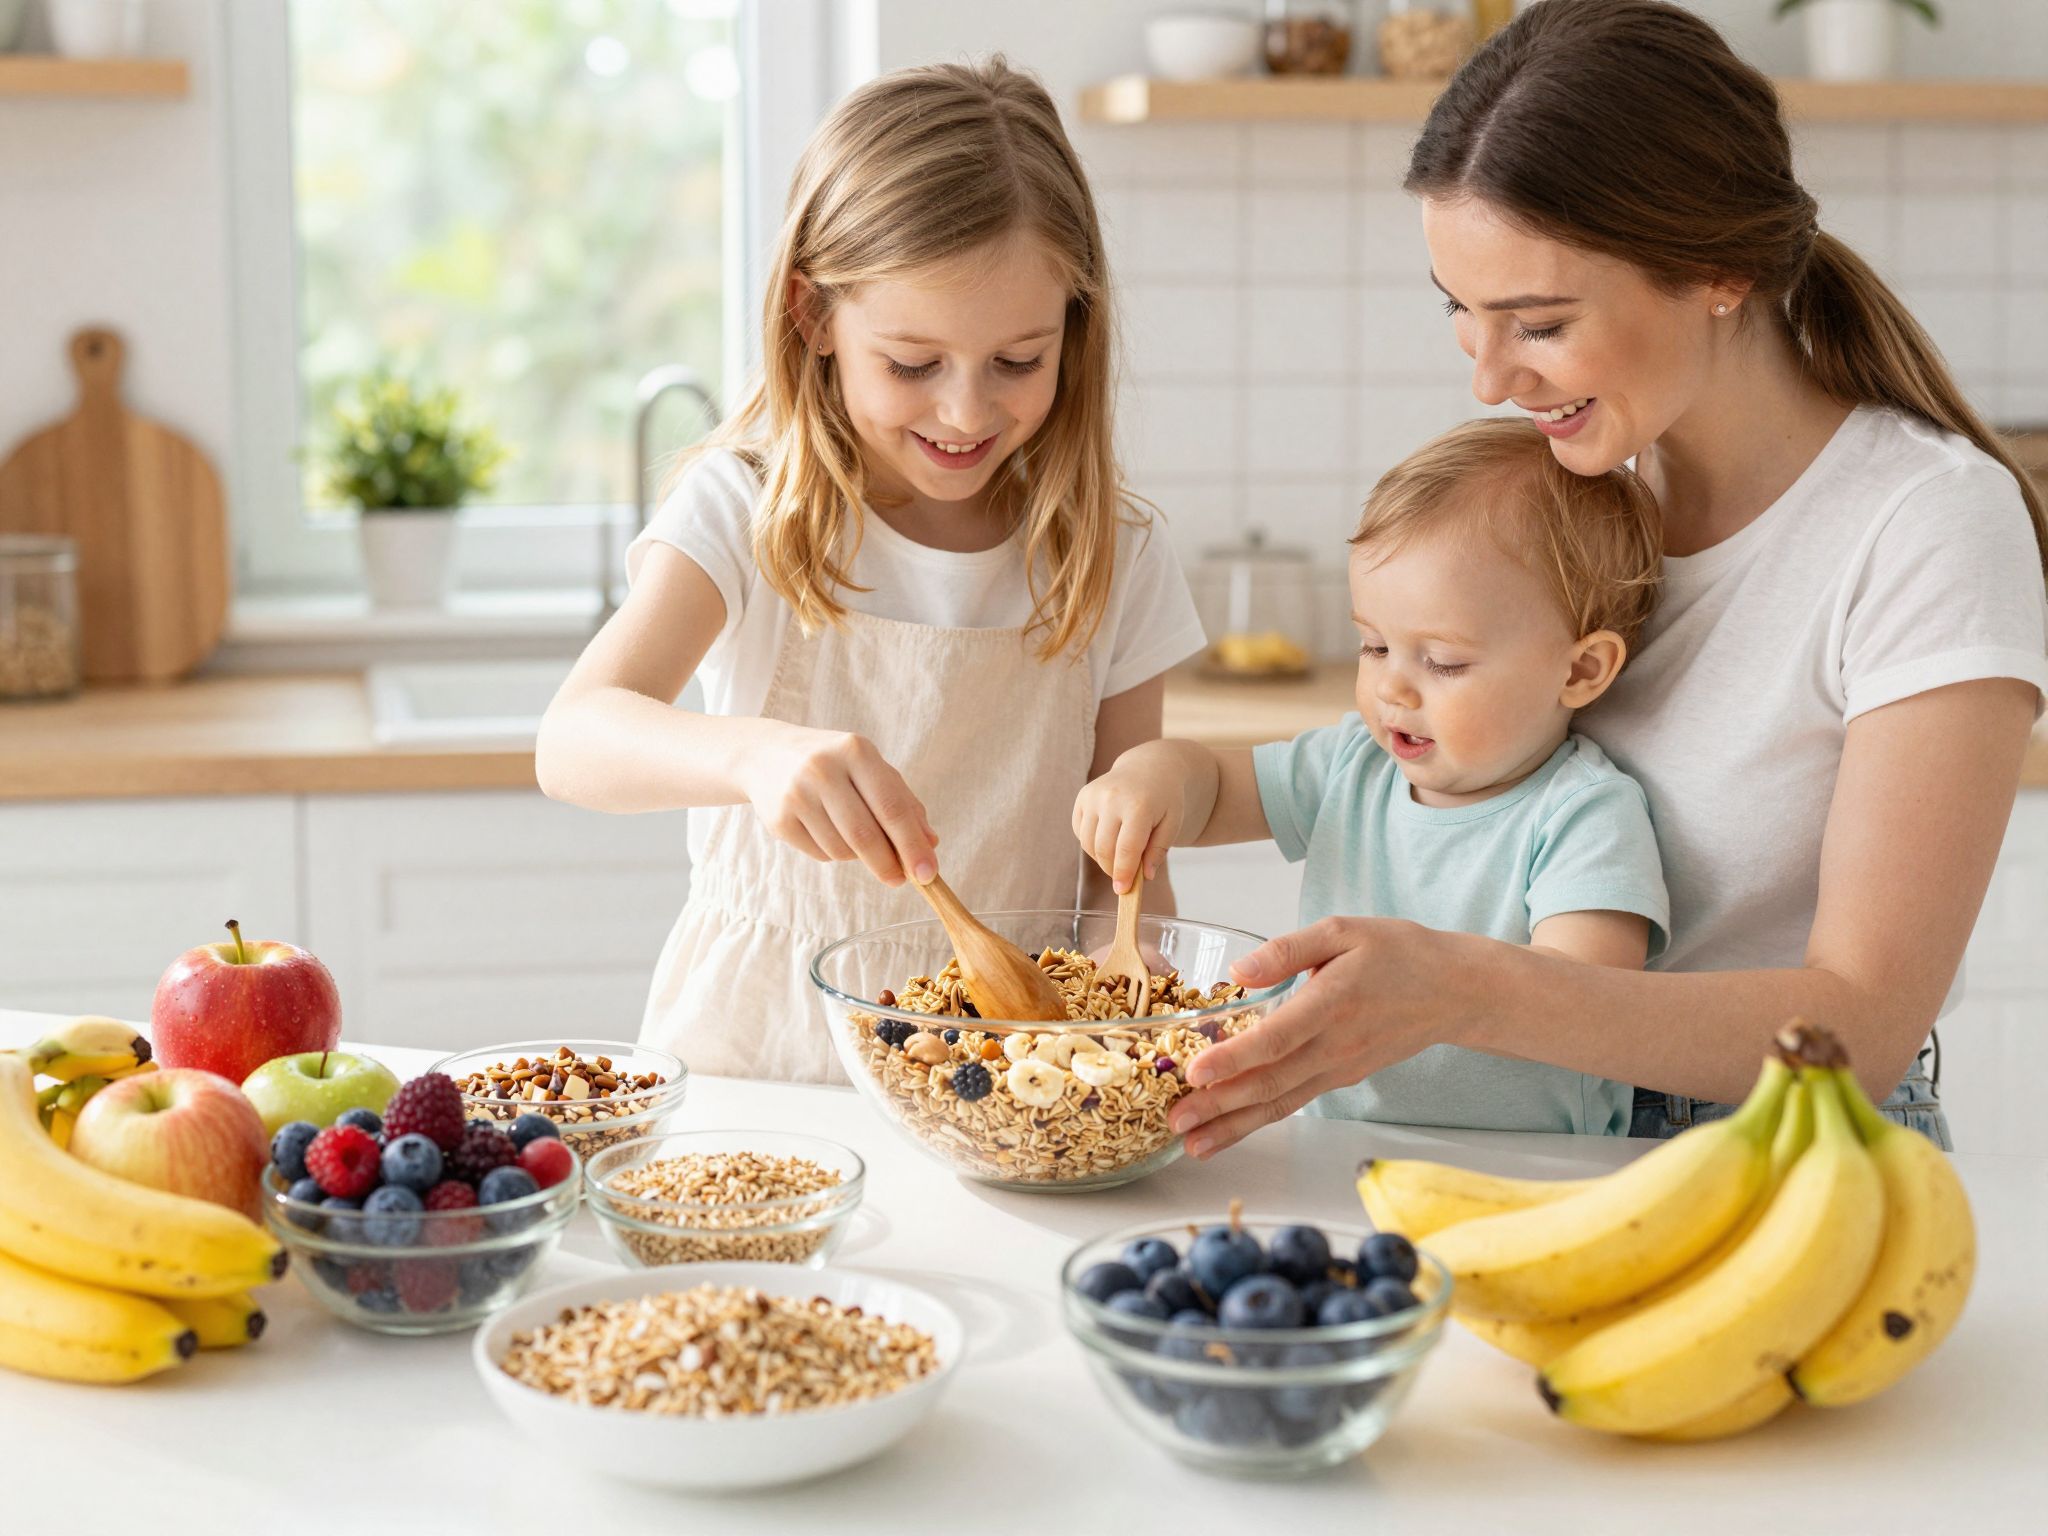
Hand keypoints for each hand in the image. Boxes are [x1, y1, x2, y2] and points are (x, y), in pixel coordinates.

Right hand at [741, 724, 938, 885]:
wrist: (766, 755)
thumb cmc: (834, 764)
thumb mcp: (870, 769)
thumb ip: (904, 803)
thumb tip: (930, 843)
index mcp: (855, 751)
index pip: (891, 807)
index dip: (912, 845)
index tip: (928, 873)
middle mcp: (823, 770)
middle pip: (865, 835)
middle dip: (888, 864)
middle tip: (900, 879)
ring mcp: (797, 795)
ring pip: (843, 850)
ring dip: (858, 855)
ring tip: (852, 833)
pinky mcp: (779, 820)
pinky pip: (821, 854)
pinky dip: (834, 853)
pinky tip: (826, 829)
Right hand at [1072, 747, 1187, 893]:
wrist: (1150, 767)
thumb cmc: (1165, 799)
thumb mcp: (1173, 824)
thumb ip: (1159, 851)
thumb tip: (1145, 877)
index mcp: (1139, 805)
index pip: (1126, 849)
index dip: (1123, 873)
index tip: (1122, 890)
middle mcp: (1112, 798)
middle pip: (1104, 849)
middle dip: (1112, 869)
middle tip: (1123, 877)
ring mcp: (1094, 795)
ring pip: (1088, 843)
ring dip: (1101, 857)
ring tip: (1119, 855)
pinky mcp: (1083, 796)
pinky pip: (1080, 831)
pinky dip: (1091, 842)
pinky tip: (1108, 838)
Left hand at [1167, 916, 1485, 1157]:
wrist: (1453, 991)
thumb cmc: (1398, 953)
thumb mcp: (1343, 931)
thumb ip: (1287, 950)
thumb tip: (1237, 972)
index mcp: (1331, 1004)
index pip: (1276, 1039)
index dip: (1234, 1058)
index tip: (1195, 1072)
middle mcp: (1334, 1046)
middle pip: (1270, 1083)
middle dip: (1219, 1106)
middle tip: (1174, 1121)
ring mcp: (1338, 1069)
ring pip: (1280, 1103)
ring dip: (1233, 1126)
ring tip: (1191, 1144)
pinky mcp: (1340, 1079)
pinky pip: (1294, 1102)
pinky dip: (1259, 1120)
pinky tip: (1229, 1130)